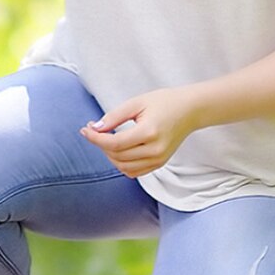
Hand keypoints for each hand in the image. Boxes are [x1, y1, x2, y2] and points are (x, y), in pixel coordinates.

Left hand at [80, 87, 197, 177]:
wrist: (190, 110)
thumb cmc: (163, 102)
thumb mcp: (136, 103)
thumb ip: (114, 116)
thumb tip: (95, 128)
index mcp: (149, 133)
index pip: (115, 143)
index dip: (96, 138)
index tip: (84, 129)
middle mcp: (155, 151)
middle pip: (117, 156)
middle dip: (100, 144)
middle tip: (93, 129)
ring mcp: (159, 160)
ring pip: (124, 167)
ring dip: (109, 155)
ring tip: (104, 138)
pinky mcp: (160, 163)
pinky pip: (134, 171)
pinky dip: (121, 163)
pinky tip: (117, 148)